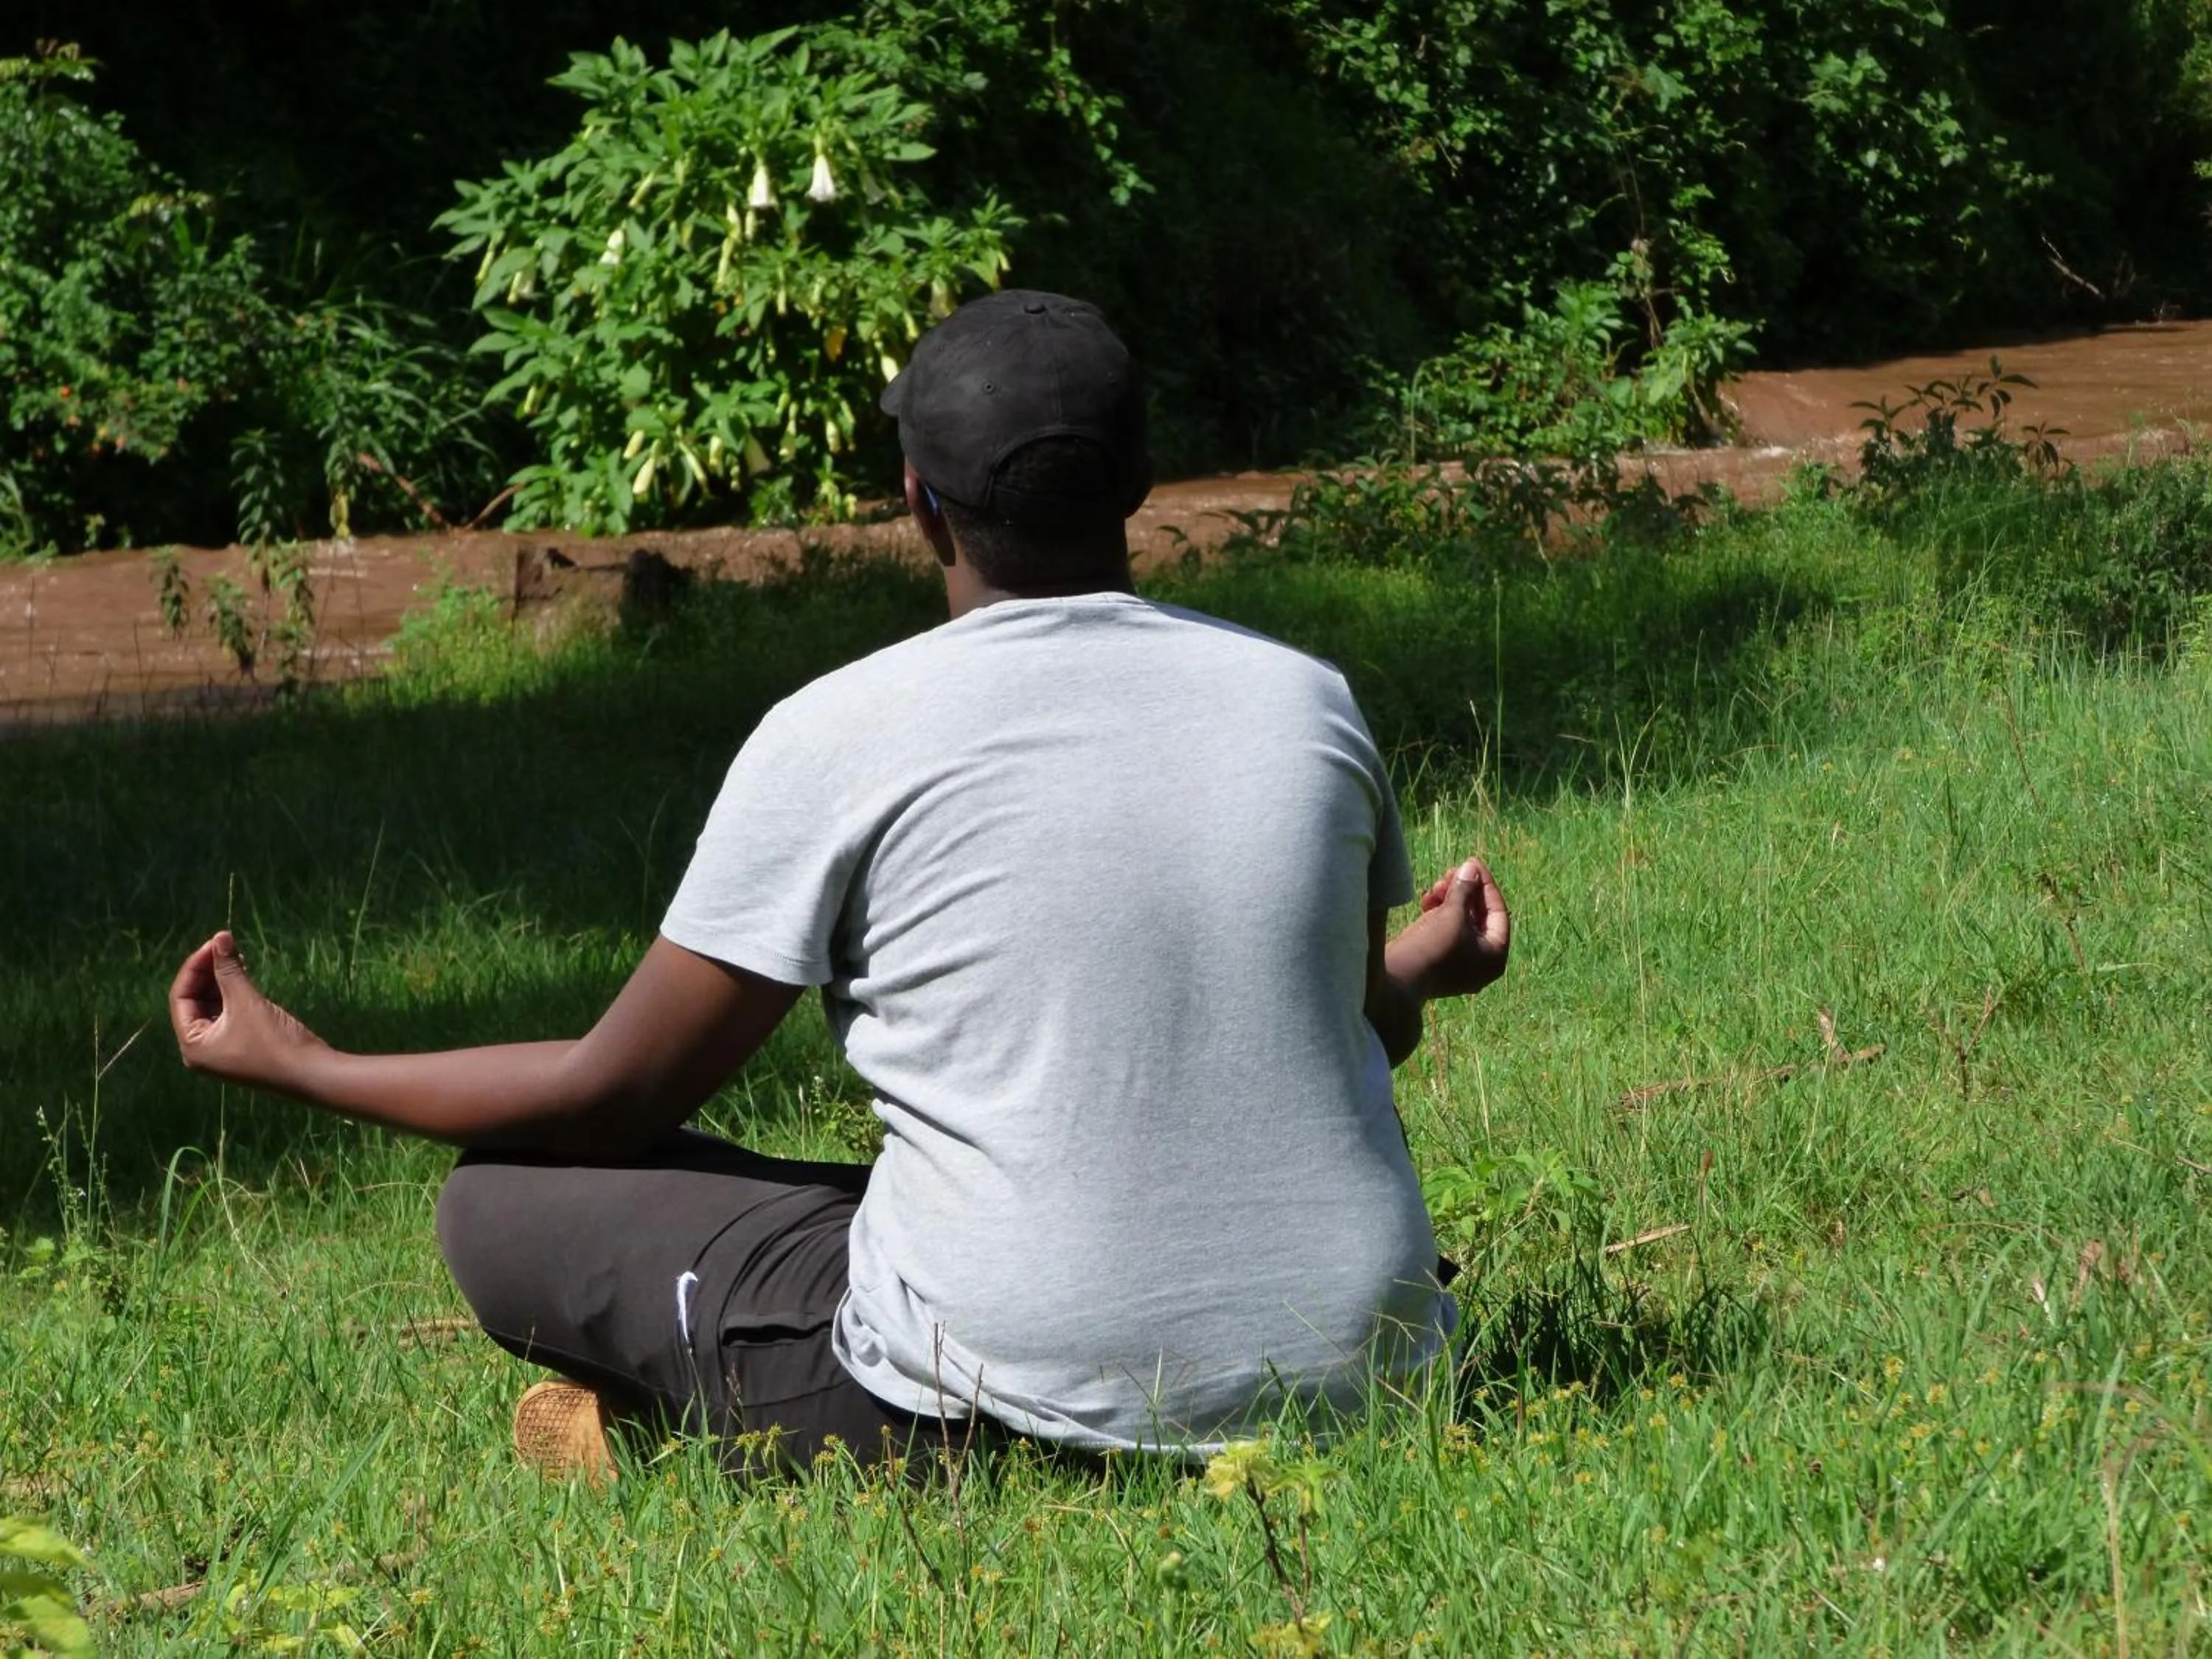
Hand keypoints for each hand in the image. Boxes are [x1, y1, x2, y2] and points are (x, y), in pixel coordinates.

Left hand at [168, 930, 327, 1093]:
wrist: (311, 1073)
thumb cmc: (273, 1041)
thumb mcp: (246, 1002)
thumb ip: (229, 969)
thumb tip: (219, 936)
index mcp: (192, 1045)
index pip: (181, 998)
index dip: (194, 967)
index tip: (214, 943)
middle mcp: (201, 1049)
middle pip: (194, 1001)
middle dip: (208, 973)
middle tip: (225, 946)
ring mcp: (221, 1050)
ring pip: (212, 1006)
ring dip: (222, 981)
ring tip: (236, 956)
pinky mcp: (240, 1046)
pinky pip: (228, 1014)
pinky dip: (234, 994)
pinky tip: (244, 975)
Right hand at [1387, 855, 1510, 1001]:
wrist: (1395, 979)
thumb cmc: (1431, 948)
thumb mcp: (1452, 913)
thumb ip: (1465, 889)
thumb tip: (1470, 868)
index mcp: (1494, 956)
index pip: (1498, 912)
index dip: (1485, 884)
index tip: (1471, 862)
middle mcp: (1481, 964)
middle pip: (1478, 917)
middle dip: (1464, 892)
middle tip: (1448, 872)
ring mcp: (1460, 965)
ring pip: (1460, 923)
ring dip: (1449, 901)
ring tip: (1433, 888)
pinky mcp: (1439, 963)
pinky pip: (1446, 933)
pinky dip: (1438, 915)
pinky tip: (1425, 901)